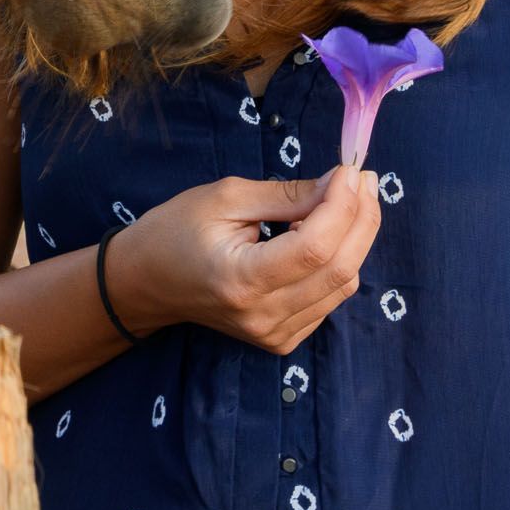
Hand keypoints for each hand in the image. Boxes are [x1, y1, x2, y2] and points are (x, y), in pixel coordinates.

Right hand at [105, 169, 382, 354]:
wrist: (146, 283)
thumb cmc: (175, 230)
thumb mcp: (225, 198)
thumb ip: (286, 195)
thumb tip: (339, 184)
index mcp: (242, 280)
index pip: (314, 247)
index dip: (343, 206)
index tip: (351, 170)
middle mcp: (264, 316)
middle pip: (339, 269)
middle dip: (362, 218)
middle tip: (364, 180)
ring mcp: (275, 333)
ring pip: (343, 285)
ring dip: (356, 238)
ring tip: (350, 199)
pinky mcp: (283, 339)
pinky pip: (330, 298)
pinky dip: (339, 261)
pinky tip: (327, 233)